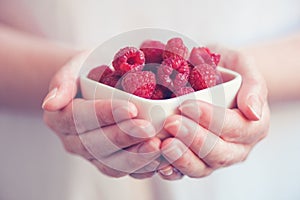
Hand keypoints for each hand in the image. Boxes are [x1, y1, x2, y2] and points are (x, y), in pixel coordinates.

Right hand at [42, 52, 160, 178]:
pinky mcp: (106, 163)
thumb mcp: (74, 68)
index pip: (79, 117)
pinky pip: (122, 171)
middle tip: (148, 129)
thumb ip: (62, 83)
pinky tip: (158, 160)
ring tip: (156, 146)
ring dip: (134, 158)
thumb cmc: (87, 72)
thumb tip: (49, 104)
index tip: (131, 108)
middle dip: (124, 137)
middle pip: (95, 144)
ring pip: (109, 164)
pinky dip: (141, 169)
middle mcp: (72, 140)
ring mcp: (89, 155)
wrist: (94, 86)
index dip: (104, 115)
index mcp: (59, 116)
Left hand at [158, 47, 269, 179]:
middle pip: (219, 153)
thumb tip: (254, 112)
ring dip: (182, 158)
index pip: (236, 128)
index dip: (212, 120)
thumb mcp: (244, 65)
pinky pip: (185, 173)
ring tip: (164, 144)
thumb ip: (254, 86)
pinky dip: (172, 170)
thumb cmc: (228, 69)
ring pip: (202, 167)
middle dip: (194, 139)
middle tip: (171, 123)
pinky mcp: (196, 161)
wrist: (213, 76)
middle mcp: (237, 147)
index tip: (187, 106)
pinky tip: (159, 162)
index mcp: (254, 126)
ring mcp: (216, 157)